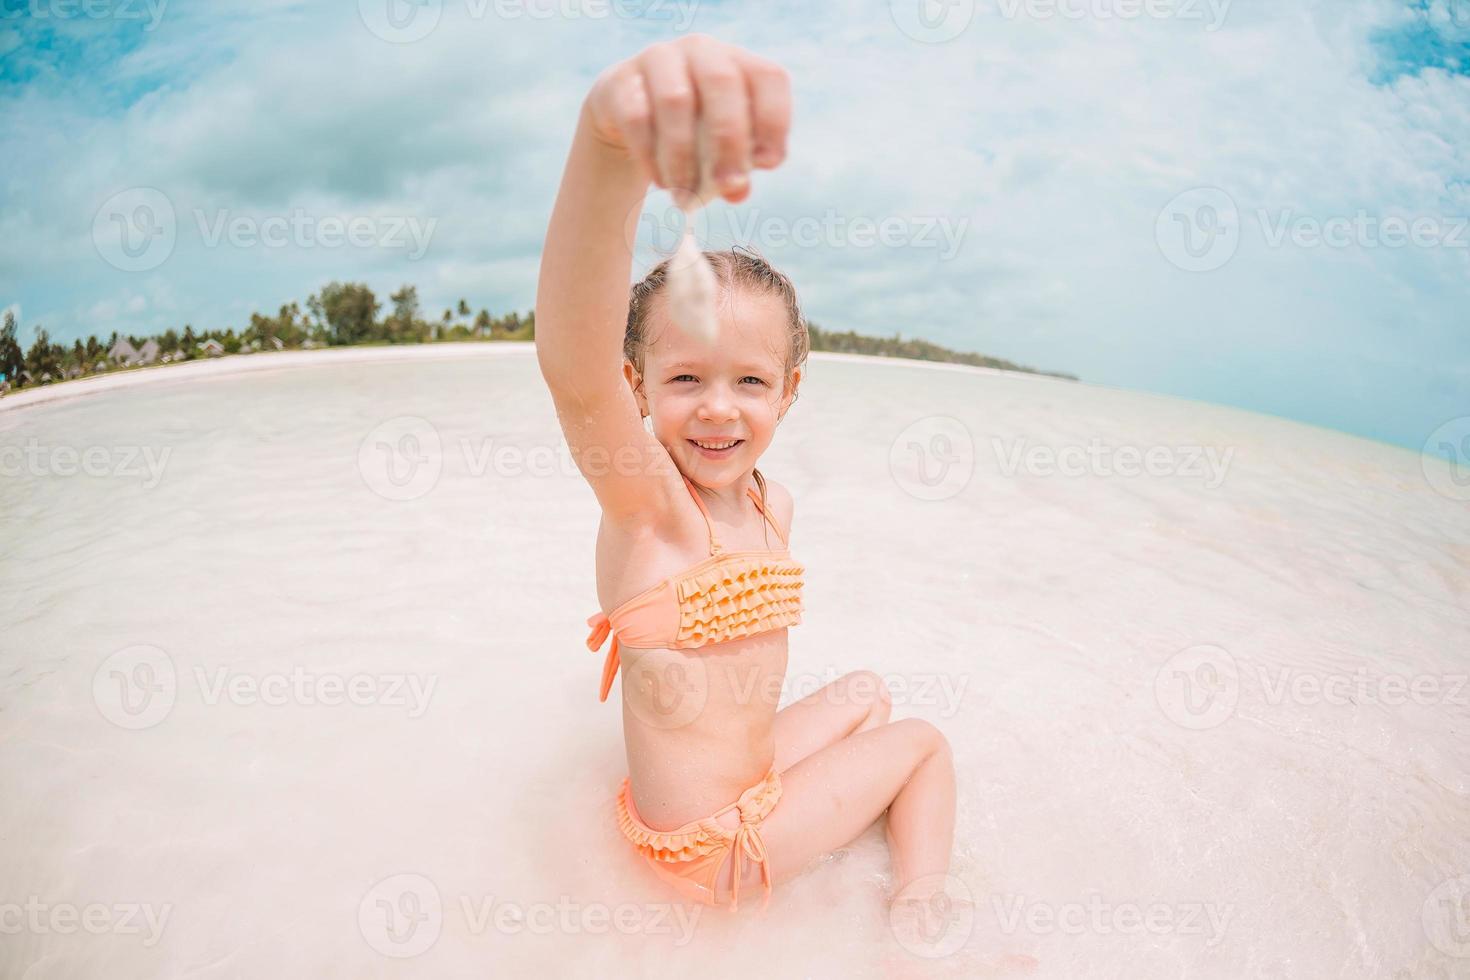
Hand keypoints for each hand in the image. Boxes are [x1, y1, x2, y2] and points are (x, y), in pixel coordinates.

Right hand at [583, 34, 791, 205]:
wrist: (631, 117)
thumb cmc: (692, 133)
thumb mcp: (720, 148)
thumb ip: (736, 168)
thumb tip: (738, 192)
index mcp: (737, 62)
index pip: (768, 77)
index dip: (775, 119)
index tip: (769, 164)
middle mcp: (700, 50)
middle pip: (722, 82)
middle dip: (729, 140)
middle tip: (728, 185)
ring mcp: (658, 59)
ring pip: (676, 100)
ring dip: (684, 156)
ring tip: (685, 194)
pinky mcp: (620, 82)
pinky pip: (637, 117)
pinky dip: (651, 156)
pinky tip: (661, 182)